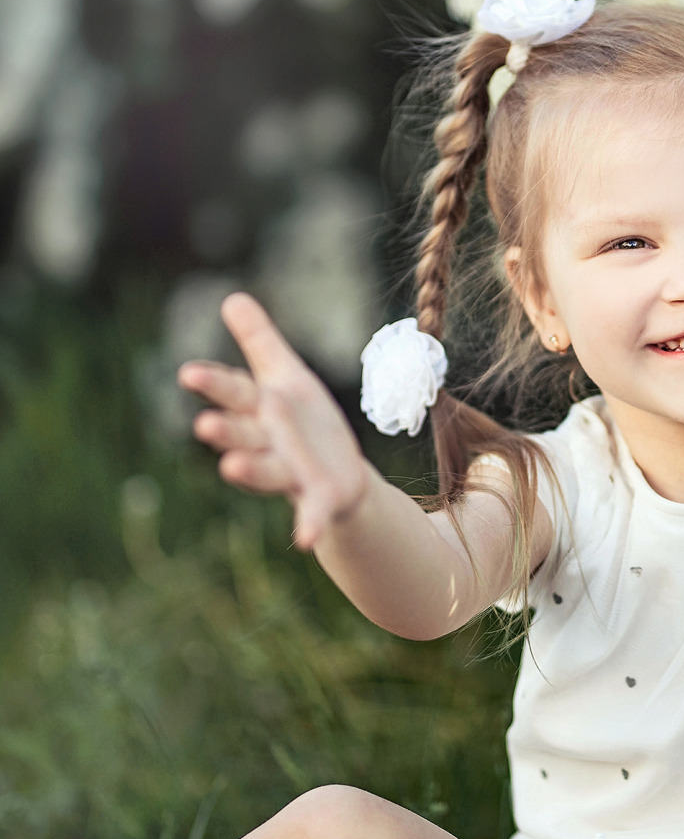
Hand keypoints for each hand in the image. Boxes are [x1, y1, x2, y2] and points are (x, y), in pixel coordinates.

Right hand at [178, 292, 370, 549]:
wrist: (339, 474)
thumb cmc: (303, 421)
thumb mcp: (287, 375)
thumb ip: (260, 341)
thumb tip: (232, 297)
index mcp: (261, 409)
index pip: (234, 393)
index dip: (214, 385)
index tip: (188, 373)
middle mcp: (267, 443)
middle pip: (242, 433)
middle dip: (226, 429)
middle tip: (206, 425)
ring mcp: (289, 473)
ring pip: (266, 472)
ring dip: (249, 471)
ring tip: (233, 468)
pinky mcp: (316, 500)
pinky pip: (309, 515)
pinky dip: (307, 526)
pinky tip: (306, 540)